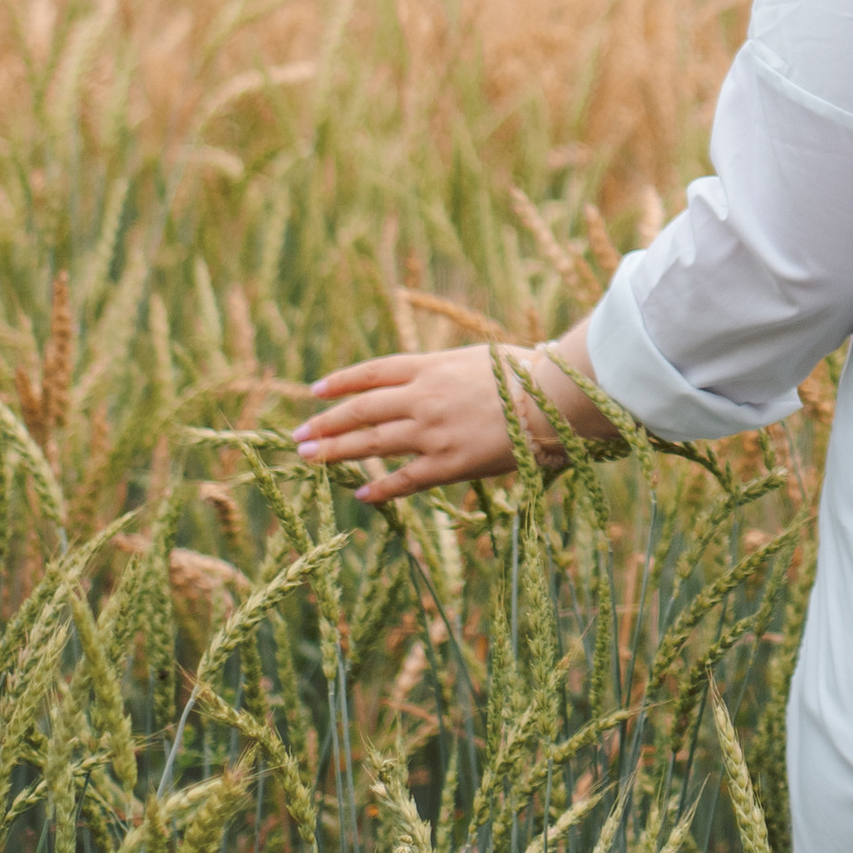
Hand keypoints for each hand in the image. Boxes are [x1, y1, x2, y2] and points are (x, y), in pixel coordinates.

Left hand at [293, 328, 610, 502]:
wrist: (553, 397)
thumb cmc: (528, 374)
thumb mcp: (477, 358)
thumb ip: (445, 372)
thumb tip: (426, 380)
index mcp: (431, 366)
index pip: (372, 372)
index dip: (341, 382)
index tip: (315, 390)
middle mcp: (422, 397)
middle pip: (360, 410)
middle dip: (325, 422)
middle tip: (298, 434)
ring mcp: (431, 431)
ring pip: (370, 443)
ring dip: (336, 451)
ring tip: (310, 458)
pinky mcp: (447, 463)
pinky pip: (404, 480)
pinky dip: (380, 488)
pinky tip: (361, 494)